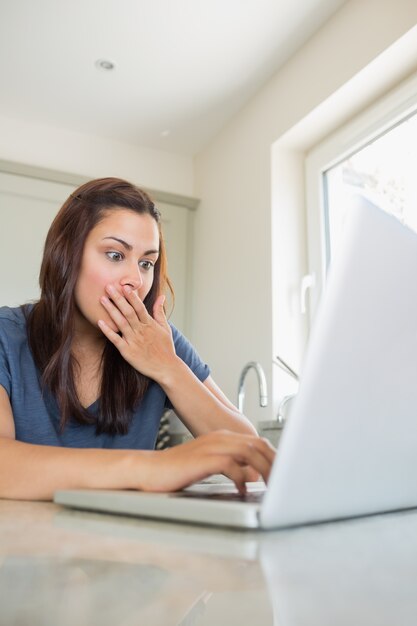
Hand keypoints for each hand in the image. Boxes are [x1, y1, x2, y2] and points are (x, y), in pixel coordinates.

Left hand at [98, 284, 176, 380]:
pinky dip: (108, 331)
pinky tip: (99, 322)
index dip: (132, 296)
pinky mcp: (128, 352)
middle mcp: (141, 331)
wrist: (167, 368)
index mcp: (150, 324)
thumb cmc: (166, 348)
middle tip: (108, 287)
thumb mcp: (165, 328)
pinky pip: (116, 340)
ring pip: (121, 323)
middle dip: (118, 299)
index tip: (124, 286)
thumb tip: (161, 297)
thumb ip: (160, 312)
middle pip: (128, 312)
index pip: (140, 307)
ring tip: (102, 299)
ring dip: (111, 310)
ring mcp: (134, 341)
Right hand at [137, 430, 275, 494]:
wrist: (149, 470)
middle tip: (283, 480)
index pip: (257, 442)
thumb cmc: (177, 470)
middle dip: (275, 462)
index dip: (274, 456)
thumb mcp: (209, 465)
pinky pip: (231, 465)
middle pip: (258, 445)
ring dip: (263, 469)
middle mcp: (220, 438)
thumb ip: (232, 466)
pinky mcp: (204, 459)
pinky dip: (241, 477)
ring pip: (249, 452)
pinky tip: (242, 488)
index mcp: (223, 438)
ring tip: (269, 485)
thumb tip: (253, 475)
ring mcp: (212, 446)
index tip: (283, 472)